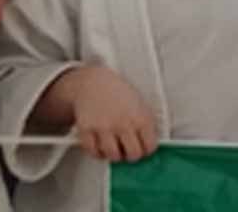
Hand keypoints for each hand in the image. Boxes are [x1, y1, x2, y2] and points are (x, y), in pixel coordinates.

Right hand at [41, 66, 157, 162]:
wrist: (92, 81)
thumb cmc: (117, 92)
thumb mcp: (139, 104)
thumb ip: (145, 125)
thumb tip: (148, 147)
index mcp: (140, 117)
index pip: (150, 147)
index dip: (147, 149)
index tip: (143, 147)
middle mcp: (123, 123)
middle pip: (133, 155)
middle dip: (131, 154)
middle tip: (128, 149)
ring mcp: (104, 127)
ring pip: (114, 156)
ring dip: (115, 154)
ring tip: (114, 146)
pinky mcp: (87, 129)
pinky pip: (94, 152)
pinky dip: (98, 152)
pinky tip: (101, 145)